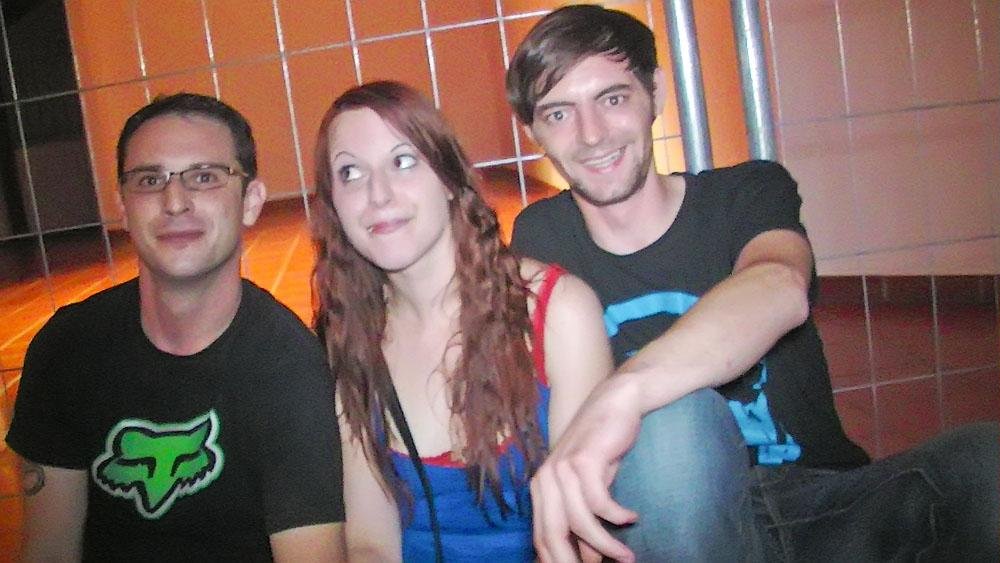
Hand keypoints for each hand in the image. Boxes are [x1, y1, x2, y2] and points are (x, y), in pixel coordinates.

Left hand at [532, 376, 642, 561]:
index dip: (557, 562)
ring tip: (627, 557)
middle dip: (574, 562)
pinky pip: (599, 502)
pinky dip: (617, 516)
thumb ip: (583, 522)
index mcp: (540, 490)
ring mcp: (562, 470)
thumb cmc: (602, 449)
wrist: (615, 404)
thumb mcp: (589, 489)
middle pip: (554, 536)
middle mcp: (545, 480)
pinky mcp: (584, 461)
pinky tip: (632, 518)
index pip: (542, 538)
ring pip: (580, 523)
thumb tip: (590, 561)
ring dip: (607, 545)